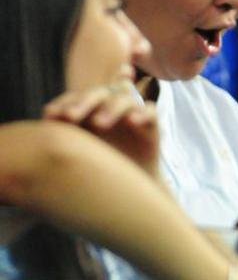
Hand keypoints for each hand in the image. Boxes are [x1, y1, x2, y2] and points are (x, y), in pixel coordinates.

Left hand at [42, 81, 158, 175]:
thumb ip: (64, 138)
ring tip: (100, 123)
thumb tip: (44, 120)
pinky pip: (151, 111)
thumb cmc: (100, 169)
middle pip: (99, 94)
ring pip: (124, 100)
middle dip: (84, 102)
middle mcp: (110, 109)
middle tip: (71, 117)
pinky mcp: (151, 125)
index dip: (65, 102)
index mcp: (90, 113)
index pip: (77, 98)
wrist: (129, 186)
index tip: (50, 115)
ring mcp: (131, 115)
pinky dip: (142, 113)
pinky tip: (132, 121)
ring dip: (111, 108)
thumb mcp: (80, 154)